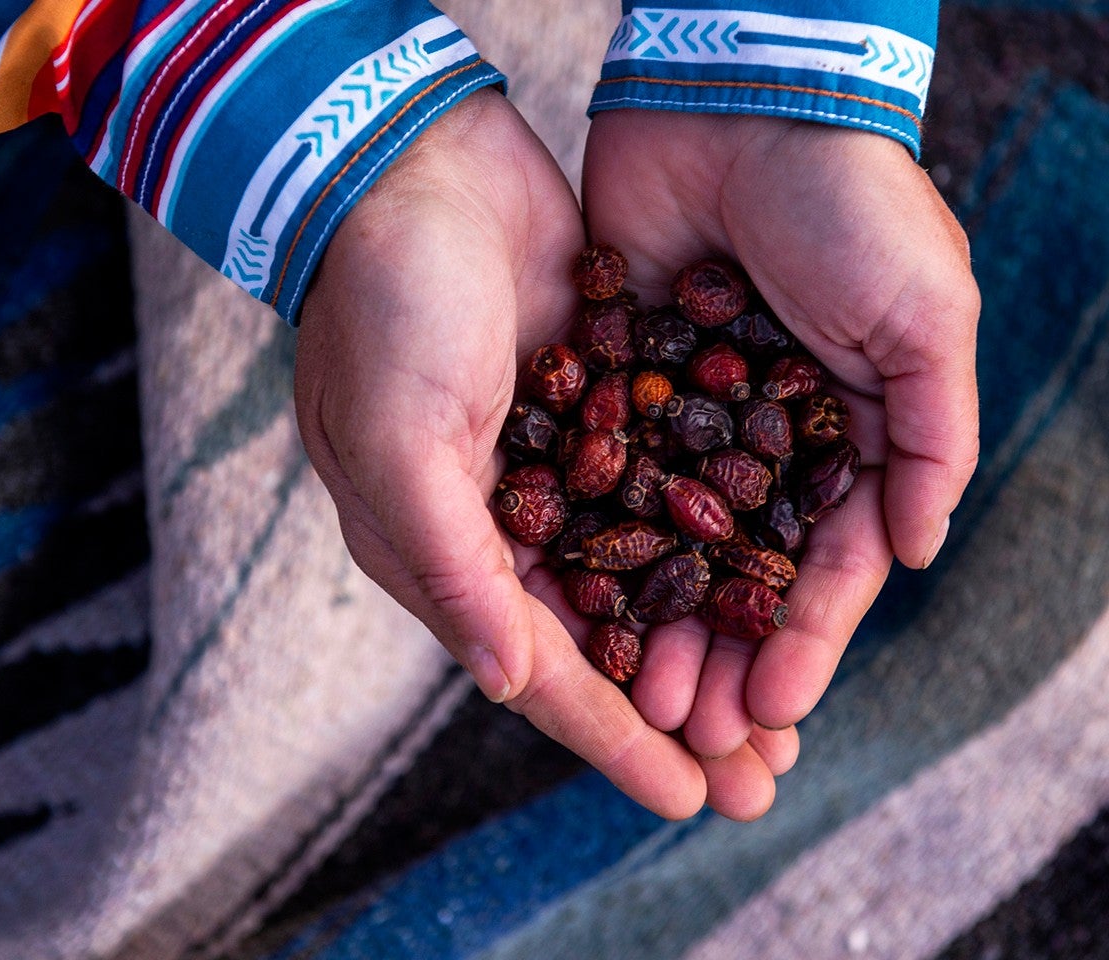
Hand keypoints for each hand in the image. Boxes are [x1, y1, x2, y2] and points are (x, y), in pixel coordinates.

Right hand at [296, 90, 790, 819]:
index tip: (686, 798)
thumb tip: (507, 680)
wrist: (418, 170)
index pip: (535, 665)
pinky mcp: (601, 409)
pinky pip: (666, 497)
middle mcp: (495, 523)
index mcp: (435, 547)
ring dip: (709, 643)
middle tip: (760, 779)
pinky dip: (717, 547)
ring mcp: (555, 466)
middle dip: (679, 712)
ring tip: (781, 708)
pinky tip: (774, 580)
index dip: (612, 736)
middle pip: (602, 642)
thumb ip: (451, 566)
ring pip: (646, 582)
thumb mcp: (398, 442)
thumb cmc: (386, 306)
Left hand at [582, 111, 979, 756]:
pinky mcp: (612, 383)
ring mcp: (681, 417)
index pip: (822, 566)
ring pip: (662, 546)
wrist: (738, 103)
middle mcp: (759, 440)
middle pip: (735, 575)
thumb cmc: (848, 205)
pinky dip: (590, 547)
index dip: (802, 643)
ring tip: (632, 699)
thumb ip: (929, 435)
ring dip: (652, 625)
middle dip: (718, 657)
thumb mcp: (923, 316)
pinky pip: (600, 482)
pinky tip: (571, 608)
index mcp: (841, 435)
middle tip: (690, 734)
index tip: (770, 713)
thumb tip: (916, 551)